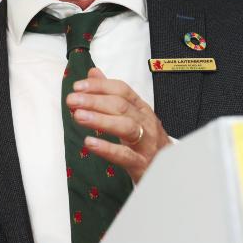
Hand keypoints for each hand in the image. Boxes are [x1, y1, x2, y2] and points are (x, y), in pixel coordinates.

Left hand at [66, 68, 170, 182]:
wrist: (169, 168)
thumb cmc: (146, 139)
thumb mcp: (131, 114)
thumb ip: (110, 93)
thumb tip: (94, 73)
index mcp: (141, 108)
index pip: (121, 90)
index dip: (100, 86)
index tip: (78, 86)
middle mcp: (145, 122)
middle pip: (121, 106)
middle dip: (94, 101)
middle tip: (72, 100)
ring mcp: (145, 143)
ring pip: (125, 126)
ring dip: (100, 120)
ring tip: (78, 116)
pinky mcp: (141, 163)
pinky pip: (124, 155)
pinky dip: (107, 148)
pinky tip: (90, 143)